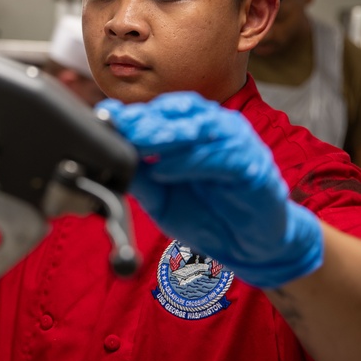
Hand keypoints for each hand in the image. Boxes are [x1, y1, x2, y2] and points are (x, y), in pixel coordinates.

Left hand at [96, 92, 322, 288]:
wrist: (248, 249)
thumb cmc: (206, 215)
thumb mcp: (161, 197)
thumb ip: (139, 175)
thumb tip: (108, 153)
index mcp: (194, 130)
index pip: (163, 111)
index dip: (134, 113)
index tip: (106, 117)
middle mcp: (217, 129)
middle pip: (181, 112)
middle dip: (147, 119)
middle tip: (121, 126)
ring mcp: (238, 144)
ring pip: (201, 128)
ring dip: (167, 135)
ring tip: (139, 142)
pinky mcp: (254, 166)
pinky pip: (222, 157)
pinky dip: (190, 162)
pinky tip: (164, 170)